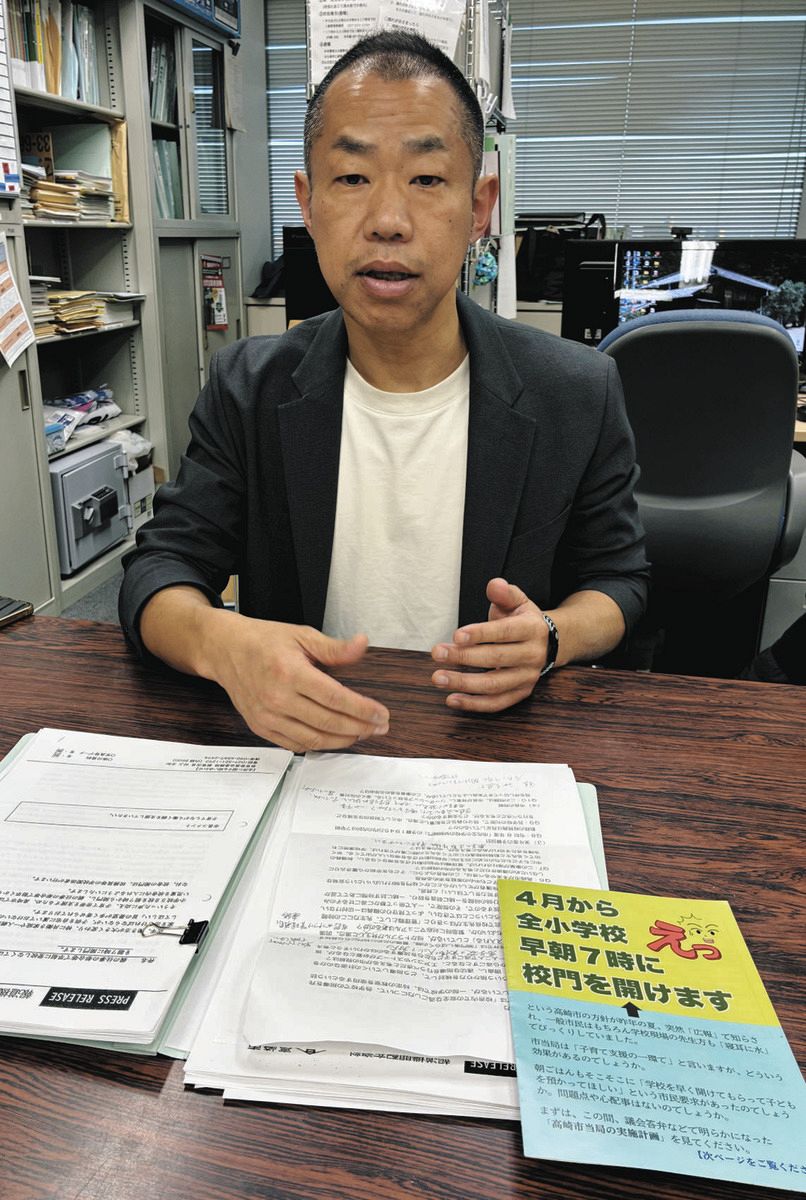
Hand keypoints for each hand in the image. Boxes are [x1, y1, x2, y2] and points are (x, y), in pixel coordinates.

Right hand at [209, 614, 389, 750]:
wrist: (225, 650)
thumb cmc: (263, 641)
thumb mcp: (302, 636)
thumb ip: (334, 648)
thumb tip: (362, 645)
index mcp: (290, 673)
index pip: (336, 699)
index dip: (363, 710)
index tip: (381, 714)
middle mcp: (277, 698)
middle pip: (328, 722)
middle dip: (360, 727)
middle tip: (379, 726)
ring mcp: (267, 716)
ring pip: (314, 739)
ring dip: (343, 740)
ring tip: (362, 733)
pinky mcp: (261, 727)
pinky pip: (295, 745)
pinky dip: (318, 745)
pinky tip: (335, 738)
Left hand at [430, 577, 548, 711]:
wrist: (547, 643)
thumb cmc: (522, 619)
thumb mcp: (517, 601)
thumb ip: (504, 593)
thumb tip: (494, 585)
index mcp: (532, 629)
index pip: (505, 632)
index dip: (480, 634)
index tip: (455, 636)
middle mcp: (532, 655)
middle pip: (496, 659)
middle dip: (463, 657)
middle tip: (437, 653)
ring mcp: (528, 677)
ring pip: (494, 685)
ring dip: (464, 683)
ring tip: (438, 678)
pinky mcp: (521, 693)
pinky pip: (497, 703)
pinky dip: (473, 704)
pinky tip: (451, 699)